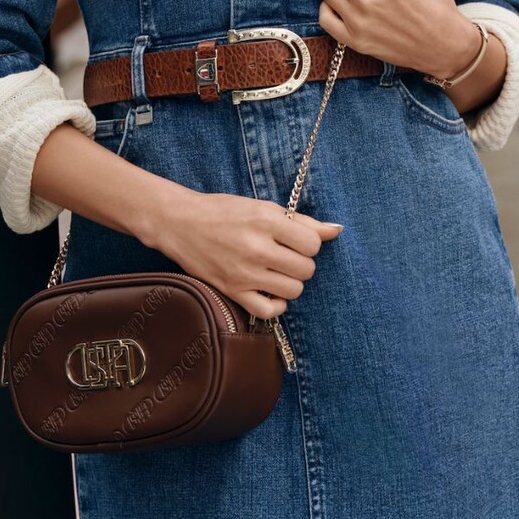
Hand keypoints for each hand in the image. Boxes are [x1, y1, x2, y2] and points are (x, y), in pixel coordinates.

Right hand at [156, 187, 343, 319]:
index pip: (313, 244)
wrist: (182, 223)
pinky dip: (277, 304)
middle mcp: (257, 248)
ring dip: (291, 281)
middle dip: (301, 262)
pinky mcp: (233, 291)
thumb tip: (336, 231)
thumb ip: (302, 221)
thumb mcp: (264, 207)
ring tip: (277, 270)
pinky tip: (271, 291)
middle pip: (306, 269)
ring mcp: (245, 273)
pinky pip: (270, 311)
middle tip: (287, 255)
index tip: (296, 240)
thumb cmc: (225, 211)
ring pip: (294, 290)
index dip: (309, 243)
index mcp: (266, 221)